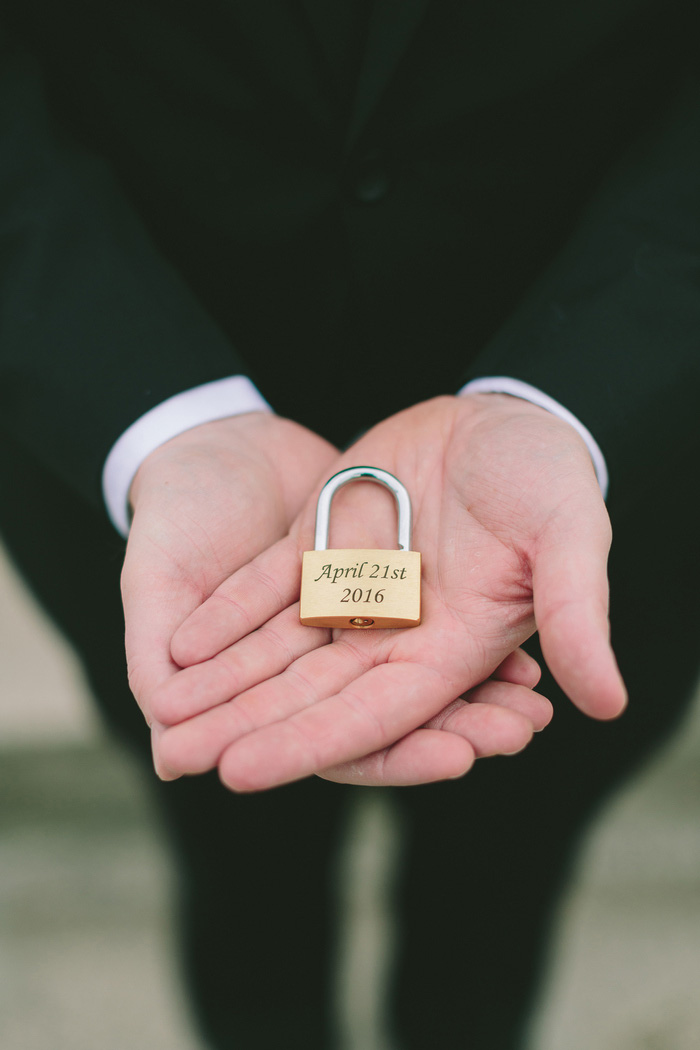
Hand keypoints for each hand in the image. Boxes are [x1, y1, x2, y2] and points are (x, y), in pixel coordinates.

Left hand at [152, 395, 624, 788]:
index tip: (242, 772)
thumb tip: (608, 704)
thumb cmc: (548, 476)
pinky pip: (268, 588)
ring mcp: (355, 592)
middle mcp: (395, 634)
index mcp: (451, 649)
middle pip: (309, 694)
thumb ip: (576, 616)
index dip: (308, 744)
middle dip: (244, 728)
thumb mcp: (569, 535)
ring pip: (277, 649)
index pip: (372, 714)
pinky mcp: (326, 547)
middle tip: (179, 759)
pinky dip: (227, 614)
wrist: (507, 417)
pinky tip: (180, 644)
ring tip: (164, 713)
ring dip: (222, 682)